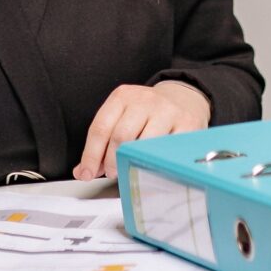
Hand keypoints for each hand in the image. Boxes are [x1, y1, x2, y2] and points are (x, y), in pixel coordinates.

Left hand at [75, 80, 210, 179]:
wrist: (183, 98)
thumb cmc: (147, 113)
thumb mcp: (121, 117)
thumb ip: (101, 144)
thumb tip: (82, 172)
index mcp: (122, 97)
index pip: (100, 128)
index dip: (91, 155)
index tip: (87, 172)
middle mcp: (144, 100)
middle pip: (121, 136)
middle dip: (112, 161)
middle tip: (112, 172)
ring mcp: (167, 111)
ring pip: (145, 144)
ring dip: (134, 163)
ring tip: (131, 169)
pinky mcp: (187, 124)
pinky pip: (167, 150)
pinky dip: (157, 163)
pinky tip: (153, 166)